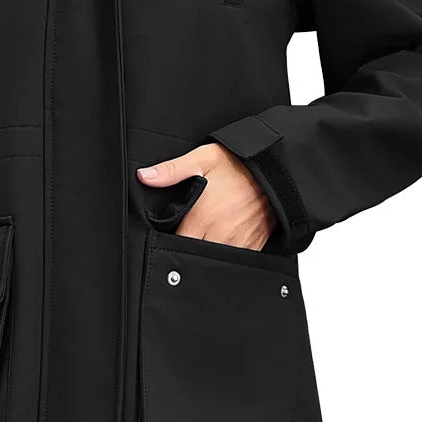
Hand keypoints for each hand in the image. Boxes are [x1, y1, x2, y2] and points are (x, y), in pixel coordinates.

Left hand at [136, 143, 276, 250]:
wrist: (276, 170)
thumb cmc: (240, 164)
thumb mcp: (202, 159)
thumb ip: (171, 171)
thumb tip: (145, 177)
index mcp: (203, 218)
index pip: (176, 245)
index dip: (168, 243)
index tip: (167, 235)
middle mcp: (220, 235)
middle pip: (195, 256)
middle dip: (187, 251)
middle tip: (186, 237)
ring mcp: (239, 243)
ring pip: (215, 262)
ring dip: (207, 254)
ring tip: (206, 238)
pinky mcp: (254, 246)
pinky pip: (236, 261)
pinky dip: (228, 255)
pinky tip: (223, 242)